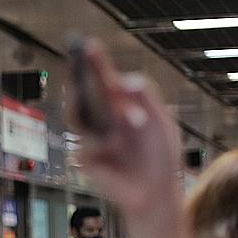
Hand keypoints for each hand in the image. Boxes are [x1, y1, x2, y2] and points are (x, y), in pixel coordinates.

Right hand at [71, 40, 183, 222]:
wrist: (155, 192)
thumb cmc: (160, 156)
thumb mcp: (161, 121)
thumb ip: (146, 97)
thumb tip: (121, 81)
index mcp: (121, 108)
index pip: (104, 81)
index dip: (94, 63)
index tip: (86, 45)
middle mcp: (103, 120)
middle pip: (84, 93)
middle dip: (79, 75)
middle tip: (79, 58)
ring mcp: (92, 138)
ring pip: (76, 114)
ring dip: (86, 103)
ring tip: (95, 98)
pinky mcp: (86, 159)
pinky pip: (87, 144)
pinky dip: (102, 141)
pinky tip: (115, 145)